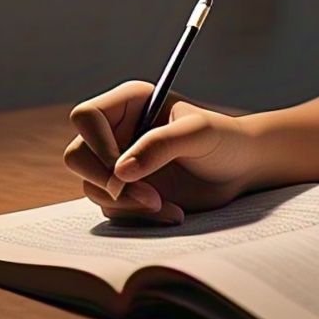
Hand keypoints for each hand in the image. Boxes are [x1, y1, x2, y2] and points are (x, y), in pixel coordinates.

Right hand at [64, 80, 260, 224]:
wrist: (241, 169)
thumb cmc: (224, 139)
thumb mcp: (198, 134)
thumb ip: (161, 145)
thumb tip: (120, 171)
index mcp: (130, 102)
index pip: (86, 117)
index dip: (97, 144)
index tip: (122, 170)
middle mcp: (117, 131)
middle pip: (77, 156)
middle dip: (107, 182)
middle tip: (146, 198)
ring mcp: (119, 162)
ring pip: (92, 187)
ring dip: (126, 204)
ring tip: (165, 206)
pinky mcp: (126, 190)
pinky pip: (112, 209)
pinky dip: (137, 216)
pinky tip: (172, 212)